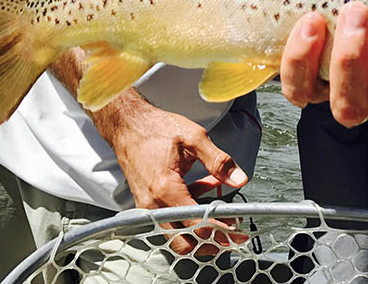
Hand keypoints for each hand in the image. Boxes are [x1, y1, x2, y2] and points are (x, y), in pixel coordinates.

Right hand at [94, 93, 248, 254]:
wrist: (128, 126)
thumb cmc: (156, 129)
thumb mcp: (194, 138)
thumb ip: (218, 161)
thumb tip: (239, 178)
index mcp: (166, 189)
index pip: (197, 225)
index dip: (220, 231)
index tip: (237, 232)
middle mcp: (153, 205)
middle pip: (184, 242)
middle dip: (210, 241)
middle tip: (231, 234)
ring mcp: (148, 207)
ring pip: (177, 234)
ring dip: (201, 227)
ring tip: (222, 211)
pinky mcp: (148, 205)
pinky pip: (171, 218)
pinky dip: (190, 211)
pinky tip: (206, 189)